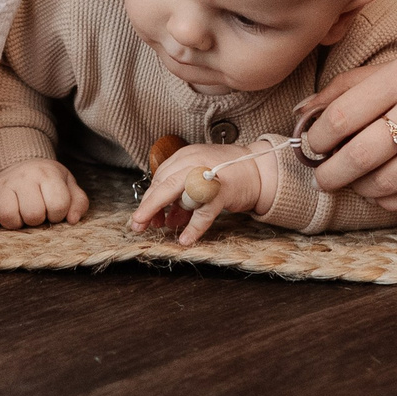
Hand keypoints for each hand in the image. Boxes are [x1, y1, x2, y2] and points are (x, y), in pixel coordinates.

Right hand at [0, 158, 89, 228]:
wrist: (21, 163)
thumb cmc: (47, 181)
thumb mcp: (68, 185)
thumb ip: (78, 202)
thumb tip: (72, 220)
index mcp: (47, 174)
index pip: (58, 206)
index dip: (58, 214)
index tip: (54, 211)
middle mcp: (23, 178)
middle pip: (33, 214)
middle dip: (37, 220)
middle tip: (36, 213)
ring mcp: (2, 185)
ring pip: (7, 216)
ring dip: (15, 223)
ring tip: (20, 216)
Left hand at [129, 142, 258, 245]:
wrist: (258, 169)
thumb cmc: (226, 173)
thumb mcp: (198, 174)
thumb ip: (180, 191)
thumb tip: (163, 216)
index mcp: (186, 156)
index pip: (160, 177)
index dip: (149, 198)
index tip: (141, 215)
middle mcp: (194, 161)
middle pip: (163, 185)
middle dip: (148, 207)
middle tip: (138, 225)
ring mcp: (208, 175)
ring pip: (179, 194)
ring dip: (166, 214)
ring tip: (160, 228)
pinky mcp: (222, 191)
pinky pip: (203, 212)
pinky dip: (193, 227)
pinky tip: (185, 239)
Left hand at [299, 33, 396, 211]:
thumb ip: (350, 86)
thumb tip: (304, 113)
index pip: (343, 116)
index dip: (317, 139)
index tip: (310, 145)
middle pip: (360, 156)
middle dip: (330, 173)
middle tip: (321, 175)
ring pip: (386, 181)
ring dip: (358, 189)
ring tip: (351, 182)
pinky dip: (388, 200)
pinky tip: (379, 191)